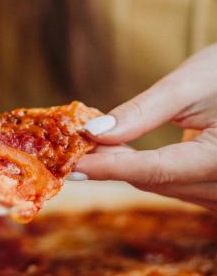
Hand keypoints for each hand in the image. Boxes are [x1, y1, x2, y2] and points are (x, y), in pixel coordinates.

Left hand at [76, 44, 216, 209]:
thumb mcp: (189, 85)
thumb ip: (143, 112)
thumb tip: (95, 132)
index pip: (156, 171)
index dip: (110, 168)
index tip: (72, 164)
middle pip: (156, 181)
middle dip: (113, 164)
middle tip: (74, 144)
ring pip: (163, 186)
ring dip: (127, 167)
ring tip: (92, 144)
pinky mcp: (216, 191)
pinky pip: (176, 184)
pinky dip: (148, 169)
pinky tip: (120, 151)